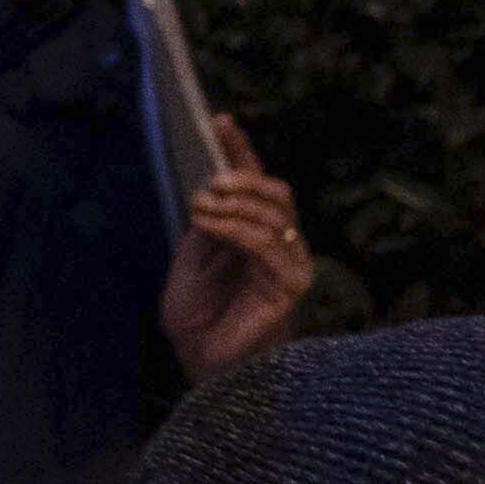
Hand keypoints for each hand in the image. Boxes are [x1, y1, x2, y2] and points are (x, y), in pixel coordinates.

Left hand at [162, 112, 313, 377]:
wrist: (201, 362)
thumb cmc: (199, 316)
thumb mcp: (193, 257)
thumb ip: (208, 224)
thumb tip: (214, 187)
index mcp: (253, 234)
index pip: (255, 184)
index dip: (240, 150)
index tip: (219, 121)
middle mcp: (278, 245)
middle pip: (275, 192)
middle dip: (242, 177)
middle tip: (210, 182)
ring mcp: (288, 265)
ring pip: (274, 213)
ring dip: (233, 203)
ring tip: (200, 207)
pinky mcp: (290, 286)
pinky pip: (268, 245)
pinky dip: (237, 227)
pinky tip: (211, 225)